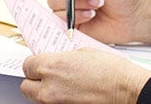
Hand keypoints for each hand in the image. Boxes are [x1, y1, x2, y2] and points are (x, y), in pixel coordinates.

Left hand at [21, 47, 150, 102]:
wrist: (123, 88)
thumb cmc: (109, 70)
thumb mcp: (83, 52)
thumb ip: (63, 57)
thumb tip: (55, 60)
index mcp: (53, 66)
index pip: (27, 65)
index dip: (34, 62)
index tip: (40, 61)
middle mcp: (49, 87)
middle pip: (26, 85)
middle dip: (34, 78)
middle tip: (46, 72)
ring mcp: (55, 102)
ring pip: (37, 97)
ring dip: (44, 89)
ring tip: (60, 82)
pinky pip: (50, 103)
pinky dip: (56, 97)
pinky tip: (69, 90)